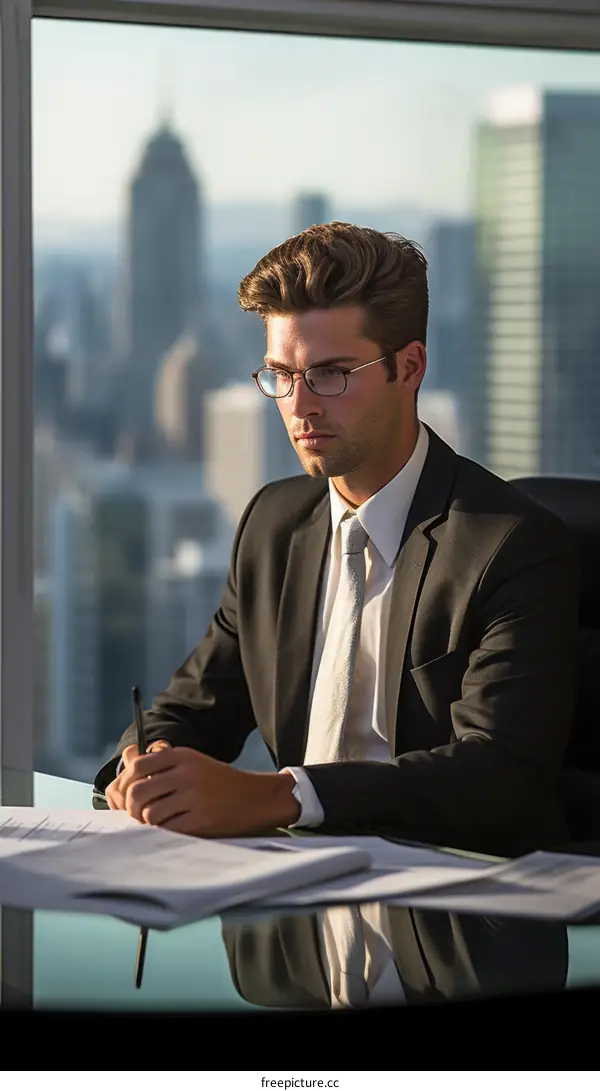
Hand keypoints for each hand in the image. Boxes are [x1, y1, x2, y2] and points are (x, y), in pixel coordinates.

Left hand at [107, 745, 299, 836]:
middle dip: (132, 808)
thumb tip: (127, 758)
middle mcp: (186, 773)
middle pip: (138, 792)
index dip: (125, 783)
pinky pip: (167, 829)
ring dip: (148, 823)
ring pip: (150, 813)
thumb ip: (161, 762)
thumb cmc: (219, 782)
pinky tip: (173, 828)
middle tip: (138, 815)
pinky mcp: (201, 819)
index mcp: (182, 756)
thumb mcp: (192, 763)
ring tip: (158, 822)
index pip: (137, 766)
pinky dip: (164, 832)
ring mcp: (194, 796)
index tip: (126, 796)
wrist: (257, 798)